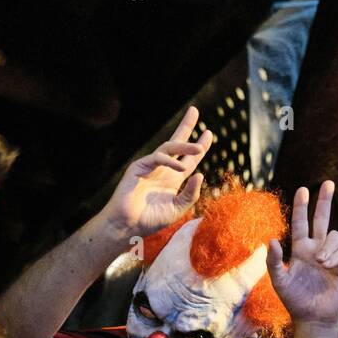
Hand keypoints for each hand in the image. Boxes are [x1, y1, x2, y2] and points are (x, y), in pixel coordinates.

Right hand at [103, 106, 212, 237]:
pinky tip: (180, 168)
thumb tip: (201, 174)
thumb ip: (190, 194)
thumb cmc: (150, 220)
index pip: (189, 159)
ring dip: (185, 146)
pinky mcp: (139, 166)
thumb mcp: (178, 209)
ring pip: (169, 148)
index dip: (199, 147)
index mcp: (173, 179)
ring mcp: (150, 166)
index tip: (208, 134)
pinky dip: (169, 162)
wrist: (128, 226)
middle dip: (186, 127)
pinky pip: (157, 158)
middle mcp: (163, 169)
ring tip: (200, 148)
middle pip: (176, 144)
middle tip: (194, 111)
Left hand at [266, 181, 337, 326]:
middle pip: (322, 219)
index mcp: (301, 250)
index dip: (302, 207)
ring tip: (320, 261)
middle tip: (328, 183)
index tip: (303, 189)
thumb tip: (272, 240)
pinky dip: (335, 256)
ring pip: (334, 236)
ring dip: (328, 244)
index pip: (302, 223)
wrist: (313, 318)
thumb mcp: (279, 281)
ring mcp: (331, 257)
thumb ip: (274, 261)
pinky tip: (328, 265)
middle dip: (325, 201)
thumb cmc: (294, 301)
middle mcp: (316, 249)